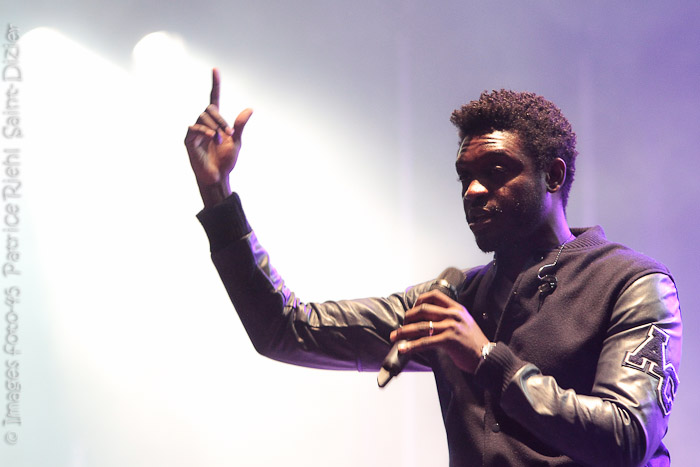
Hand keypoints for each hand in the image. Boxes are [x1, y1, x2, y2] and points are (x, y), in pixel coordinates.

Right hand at [184, 68, 252, 206]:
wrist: (218, 177)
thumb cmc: (226, 161)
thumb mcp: (236, 141)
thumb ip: (240, 125)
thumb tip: (250, 109)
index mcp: (216, 122)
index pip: (214, 98)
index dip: (215, 84)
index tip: (215, 70)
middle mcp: (204, 123)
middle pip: (209, 110)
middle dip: (221, 120)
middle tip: (230, 133)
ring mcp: (195, 131)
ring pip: (202, 118)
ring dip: (215, 127)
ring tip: (221, 139)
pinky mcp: (189, 141)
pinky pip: (193, 129)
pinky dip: (204, 132)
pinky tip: (212, 138)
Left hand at [390, 290, 488, 373]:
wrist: (487, 357)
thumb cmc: (474, 343)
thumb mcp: (464, 323)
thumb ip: (449, 318)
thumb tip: (428, 321)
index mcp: (457, 308)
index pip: (434, 295)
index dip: (419, 300)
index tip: (411, 309)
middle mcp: (453, 314)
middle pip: (423, 309)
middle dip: (408, 317)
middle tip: (401, 325)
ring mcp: (451, 326)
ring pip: (421, 326)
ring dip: (404, 332)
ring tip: (394, 337)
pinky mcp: (448, 340)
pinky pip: (424, 341)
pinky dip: (411, 345)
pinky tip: (403, 349)